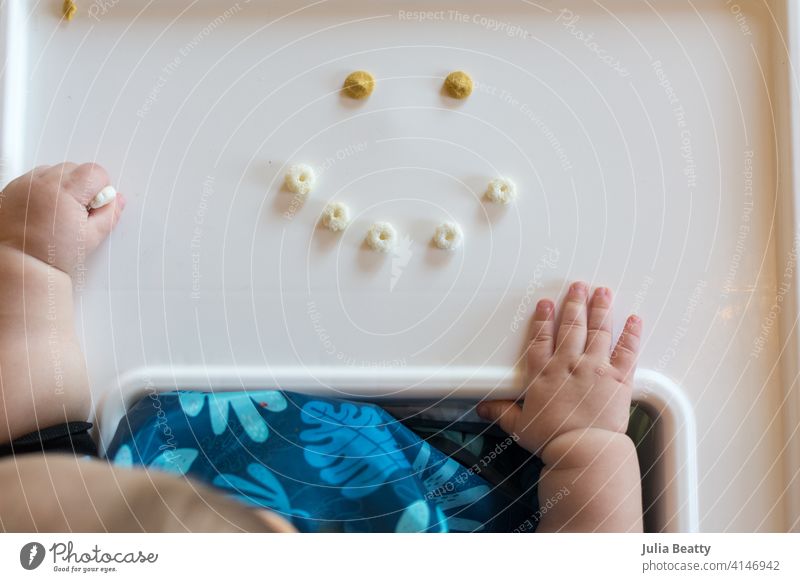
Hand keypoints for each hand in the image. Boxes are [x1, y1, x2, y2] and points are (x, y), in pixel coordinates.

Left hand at [0, 163, 124, 273]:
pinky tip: (44, 209)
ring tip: (58, 211)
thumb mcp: (91, 237)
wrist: (19, 264)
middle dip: (82, 187)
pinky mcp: (11, 188)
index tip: (94, 206)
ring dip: (62, 185)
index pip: (95, 172)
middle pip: (75, 169)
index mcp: (64, 192)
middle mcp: (42, 183)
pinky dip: (43, 188)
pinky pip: (35, 178)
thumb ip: (110, 214)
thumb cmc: (51, 255)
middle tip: (76, 212)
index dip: (101, 189)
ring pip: (55, 171)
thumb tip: (117, 200)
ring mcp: (24, 184)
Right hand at [478, 281, 641, 454]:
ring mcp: (595, 368)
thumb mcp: (520, 426)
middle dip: (575, 303)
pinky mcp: (619, 378)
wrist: (583, 450)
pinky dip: (631, 333)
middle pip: (572, 327)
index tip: (546, 304)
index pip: (541, 339)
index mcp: (544, 374)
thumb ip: (503, 412)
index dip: (543, 319)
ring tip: (603, 292)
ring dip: (600, 309)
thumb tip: (483, 407)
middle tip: (579, 286)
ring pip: (598, 331)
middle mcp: (569, 364)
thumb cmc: (552, 440)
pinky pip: (627, 350)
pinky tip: (634, 319)